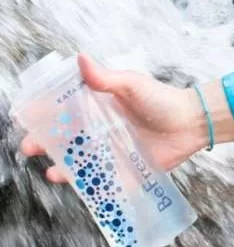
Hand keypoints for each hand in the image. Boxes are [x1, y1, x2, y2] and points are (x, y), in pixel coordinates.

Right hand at [19, 53, 233, 181]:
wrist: (192, 122)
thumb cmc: (163, 99)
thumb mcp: (132, 85)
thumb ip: (105, 77)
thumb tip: (80, 58)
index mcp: (99, 108)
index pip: (65, 113)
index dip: (45, 118)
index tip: (28, 121)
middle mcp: (102, 131)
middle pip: (67, 140)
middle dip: (47, 145)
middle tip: (32, 147)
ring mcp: (114, 152)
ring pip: (82, 163)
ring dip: (65, 169)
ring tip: (53, 173)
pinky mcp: (128, 171)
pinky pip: (106, 182)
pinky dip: (93, 188)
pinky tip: (83, 189)